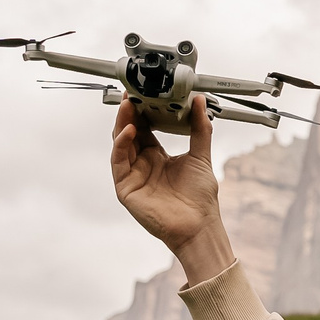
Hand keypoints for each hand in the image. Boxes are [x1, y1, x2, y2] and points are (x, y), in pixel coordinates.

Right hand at [111, 94, 233, 283]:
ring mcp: (132, 176)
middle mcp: (142, 164)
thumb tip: (200, 103)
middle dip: (129, 113)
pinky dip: (121, 144)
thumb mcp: (201, 156)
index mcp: (157, 156)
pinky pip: (119, 162)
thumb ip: (200, 129)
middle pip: (129, 133)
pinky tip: (129, 131)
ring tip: (129, 106)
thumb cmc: (200, 198)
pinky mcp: (125, 188)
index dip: (142, 112)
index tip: (144, 94)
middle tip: (132, 94)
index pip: (144, 129)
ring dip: (123, 124)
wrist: (199, 226)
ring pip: (120, 144)